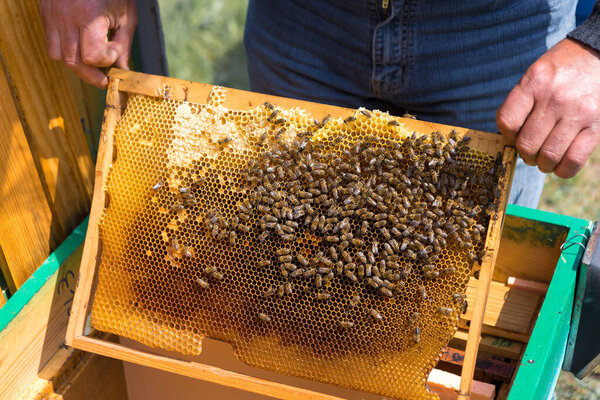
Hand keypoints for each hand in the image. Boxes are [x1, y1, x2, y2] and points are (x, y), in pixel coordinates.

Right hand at [40, 0, 137, 87]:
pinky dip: (65, 52)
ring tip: (91, 62)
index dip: (107, 59)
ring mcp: (53, 15)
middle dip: (92, 75)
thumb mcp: (126, 16)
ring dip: (77, 64)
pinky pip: (51, 45)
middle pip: (74, 62)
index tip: (115, 50)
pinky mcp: (46, 14)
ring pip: (59, 56)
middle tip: (104, 80)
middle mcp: (67, 17)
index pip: (93, 56)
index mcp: (89, 16)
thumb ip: (124, 46)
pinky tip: (78, 47)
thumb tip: (122, 72)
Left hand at [496, 38, 599, 177]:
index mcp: (535, 81)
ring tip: (544, 159)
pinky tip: (560, 165)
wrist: (599, 54)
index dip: (507, 134)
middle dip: (525, 154)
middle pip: (526, 144)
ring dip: (542, 164)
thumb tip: (511, 139)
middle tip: (530, 151)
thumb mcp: (536, 73)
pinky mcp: (597, 126)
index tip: (515, 133)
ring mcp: (578, 112)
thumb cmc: (562, 69)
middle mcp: (555, 97)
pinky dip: (563, 170)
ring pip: (548, 155)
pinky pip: (574, 160)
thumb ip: (522, 102)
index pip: (507, 122)